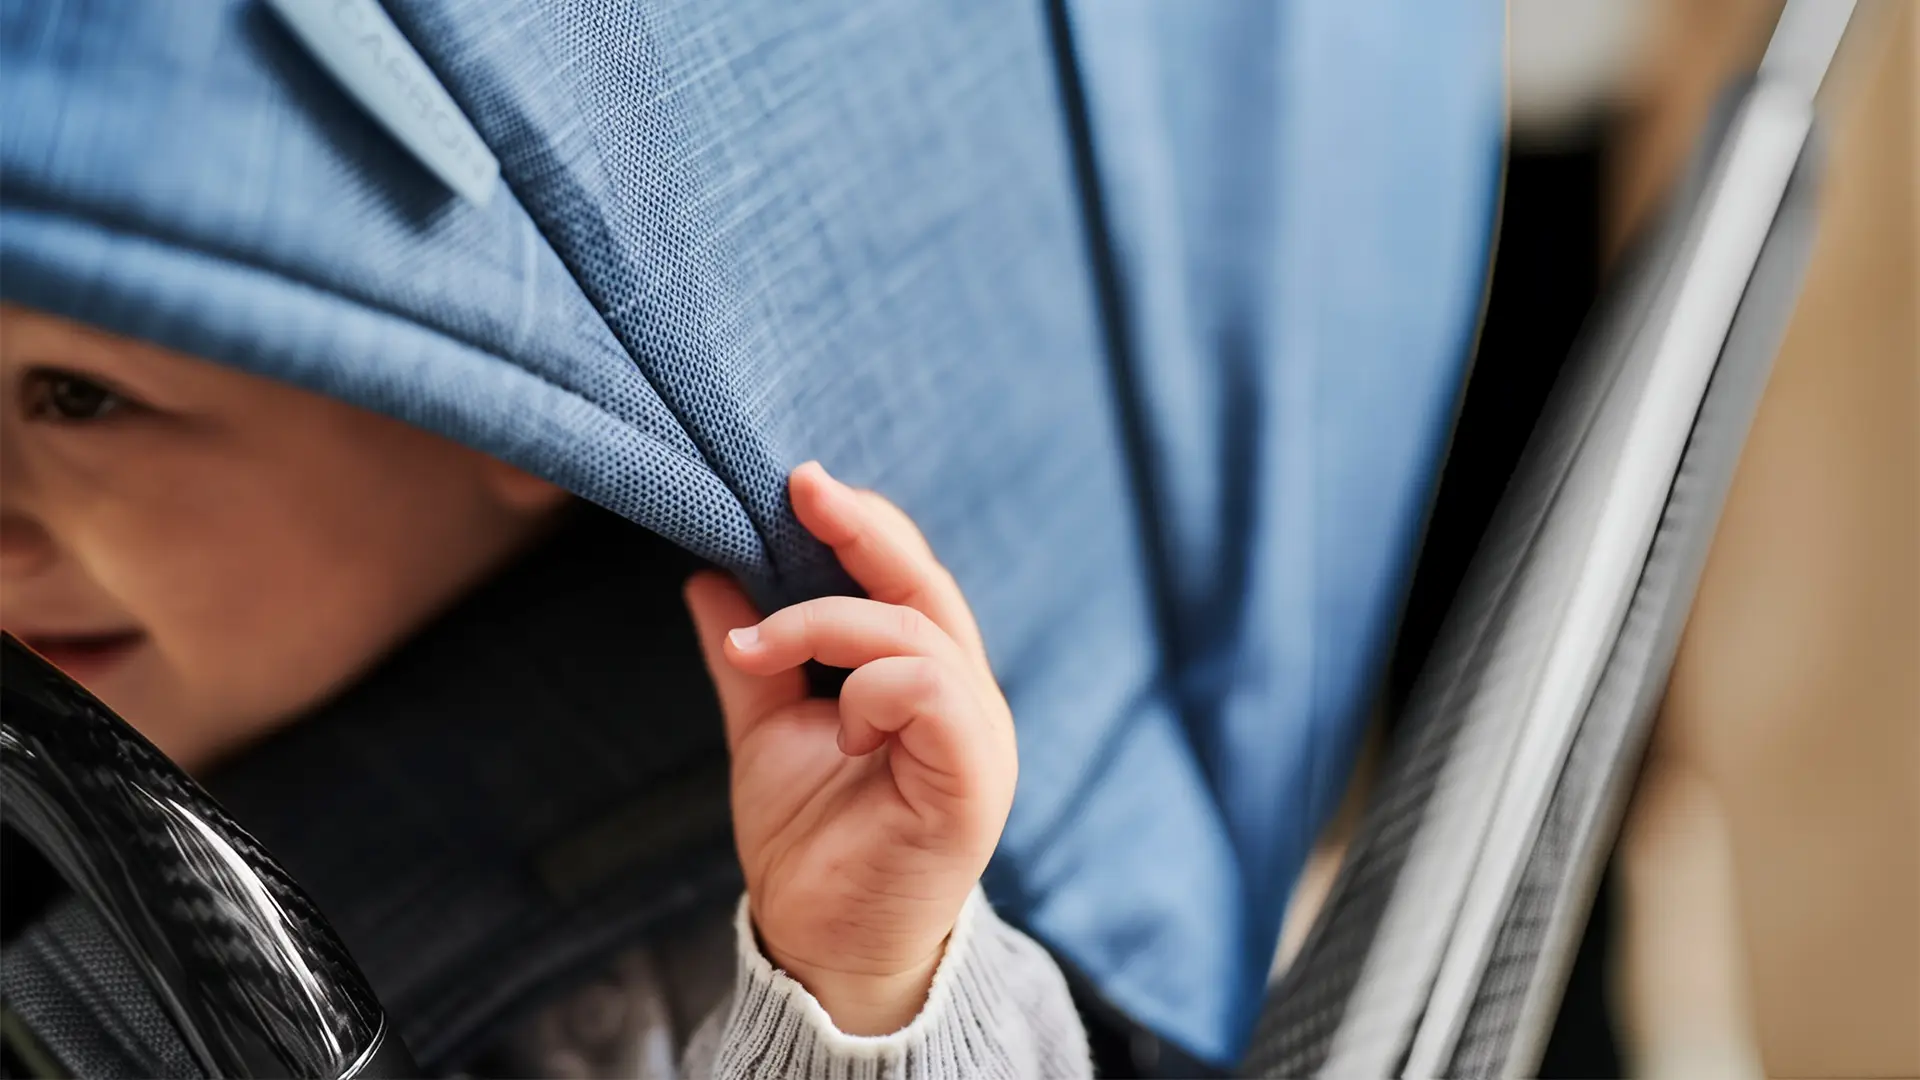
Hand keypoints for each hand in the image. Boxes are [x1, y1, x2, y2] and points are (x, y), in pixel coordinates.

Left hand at [683, 462, 1016, 1035]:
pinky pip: (929, 690)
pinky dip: (872, 688)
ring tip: (764, 655)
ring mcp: (978, 736)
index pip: (907, 578)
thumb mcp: (769, 732)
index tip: (795, 483)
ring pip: (917, 631)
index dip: (860, 525)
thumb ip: (752, 660)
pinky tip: (839, 726)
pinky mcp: (974, 776)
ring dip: (829, 623)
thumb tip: (707, 577)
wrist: (823, 949)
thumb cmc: (812, 845)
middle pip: (924, 584)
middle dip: (861, 529)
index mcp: (929, 681)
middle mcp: (965, 699)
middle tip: (799, 488)